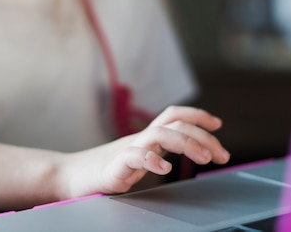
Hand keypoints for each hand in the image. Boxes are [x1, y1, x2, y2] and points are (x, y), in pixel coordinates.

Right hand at [64, 106, 229, 196]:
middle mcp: (139, 138)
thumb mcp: (138, 157)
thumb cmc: (104, 169)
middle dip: (203, 135)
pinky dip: (151, 161)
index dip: (197, 115)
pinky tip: (164, 169)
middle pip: (175, 123)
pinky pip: (134, 157)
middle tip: (221, 154)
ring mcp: (126, 150)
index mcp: (146, 136)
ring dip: (187, 143)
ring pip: (160, 134)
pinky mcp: (114, 166)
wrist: (69, 176)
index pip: (174, 115)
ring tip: (203, 158)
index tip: (218, 125)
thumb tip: (184, 149)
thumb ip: (157, 151)